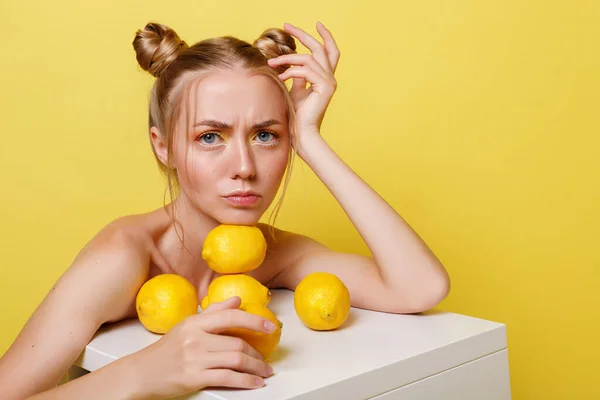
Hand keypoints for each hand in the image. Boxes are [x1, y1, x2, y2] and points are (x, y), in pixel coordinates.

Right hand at [133, 297, 274, 398]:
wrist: (141, 374)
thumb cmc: (166, 350)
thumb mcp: (186, 326)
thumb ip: (213, 312)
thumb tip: (236, 300)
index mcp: (195, 323)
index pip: (230, 317)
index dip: (254, 321)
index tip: (270, 325)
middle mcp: (195, 339)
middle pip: (236, 343)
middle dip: (257, 353)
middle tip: (266, 359)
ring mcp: (194, 359)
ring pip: (235, 361)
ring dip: (256, 367)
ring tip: (264, 371)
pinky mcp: (194, 378)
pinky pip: (227, 378)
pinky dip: (246, 381)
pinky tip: (255, 382)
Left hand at [267, 22, 339, 150]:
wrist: (302, 134)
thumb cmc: (297, 115)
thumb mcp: (296, 90)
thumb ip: (297, 76)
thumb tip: (291, 64)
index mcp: (326, 77)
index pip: (330, 52)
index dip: (326, 36)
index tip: (317, 24)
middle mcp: (330, 78)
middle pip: (320, 48)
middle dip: (303, 34)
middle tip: (287, 25)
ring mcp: (330, 82)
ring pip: (308, 58)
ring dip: (288, 58)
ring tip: (272, 63)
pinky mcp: (325, 87)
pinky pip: (306, 71)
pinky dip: (291, 72)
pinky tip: (280, 77)